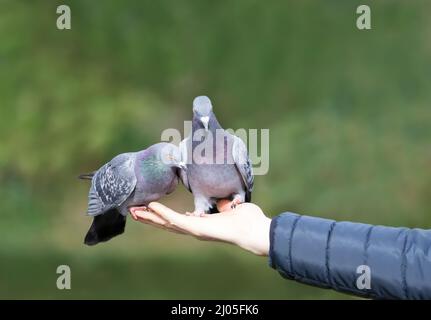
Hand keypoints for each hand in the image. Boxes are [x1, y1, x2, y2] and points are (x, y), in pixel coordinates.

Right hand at [130, 200, 270, 255]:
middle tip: (133, 211)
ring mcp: (194, 230)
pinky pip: (176, 220)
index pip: (177, 220)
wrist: (254, 229)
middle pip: (166, 224)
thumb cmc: (247, 220)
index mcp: (201, 224)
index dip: (162, 215)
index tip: (151, 208)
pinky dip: (163, 213)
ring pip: (166, 223)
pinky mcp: (197, 228)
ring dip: (150, 217)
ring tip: (134, 211)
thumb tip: (223, 201)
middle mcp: (195, 229)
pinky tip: (151, 207)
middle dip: (150, 217)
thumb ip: (224, 205)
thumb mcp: (231, 208)